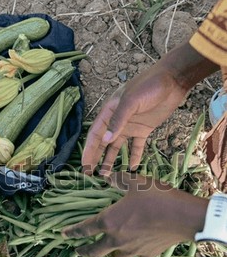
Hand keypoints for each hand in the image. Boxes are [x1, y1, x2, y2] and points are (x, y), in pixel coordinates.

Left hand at [62, 172, 207, 256]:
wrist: (182, 216)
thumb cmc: (156, 197)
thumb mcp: (135, 182)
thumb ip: (118, 179)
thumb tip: (108, 176)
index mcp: (109, 221)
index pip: (84, 229)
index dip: (71, 232)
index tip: (62, 234)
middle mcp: (116, 239)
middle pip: (94, 251)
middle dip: (83, 251)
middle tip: (77, 251)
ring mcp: (132, 250)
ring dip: (110, 255)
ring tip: (110, 251)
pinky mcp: (148, 255)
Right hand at [82, 43, 218, 174]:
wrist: (172, 80)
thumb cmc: (148, 86)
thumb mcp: (131, 101)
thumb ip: (118, 120)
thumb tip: (105, 141)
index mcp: (109, 112)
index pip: (95, 134)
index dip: (89, 150)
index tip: (85, 165)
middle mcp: (117, 120)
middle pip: (103, 142)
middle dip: (97, 158)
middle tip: (91, 175)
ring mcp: (131, 125)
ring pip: (117, 146)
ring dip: (112, 159)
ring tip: (107, 175)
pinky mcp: (144, 129)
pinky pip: (136, 145)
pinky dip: (134, 156)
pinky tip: (132, 167)